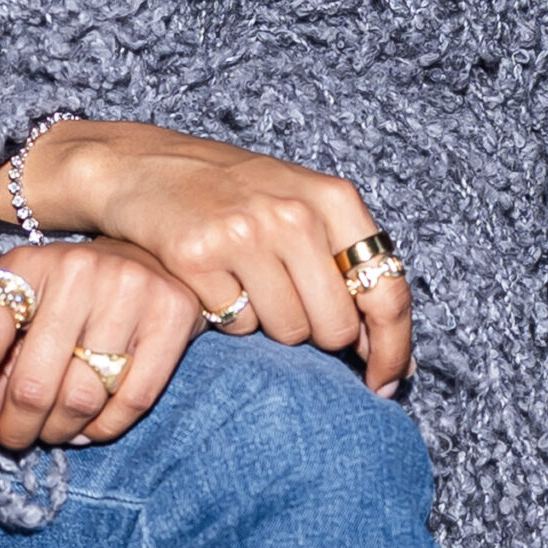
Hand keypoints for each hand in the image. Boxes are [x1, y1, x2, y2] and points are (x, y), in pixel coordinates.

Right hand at [0, 123, 412, 393]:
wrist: (146, 164)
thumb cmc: (234, 192)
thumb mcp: (302, 206)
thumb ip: (350, 270)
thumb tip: (402, 362)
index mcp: (332, 198)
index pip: (388, 292)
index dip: (393, 349)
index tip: (385, 382)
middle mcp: (293, 213)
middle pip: (335, 327)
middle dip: (317, 334)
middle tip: (285, 303)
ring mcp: (244, 234)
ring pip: (286, 331)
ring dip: (267, 322)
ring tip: (243, 279)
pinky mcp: (197, 257)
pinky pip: (234, 325)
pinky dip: (224, 313)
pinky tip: (211, 277)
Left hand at [0, 237, 201, 463]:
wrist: (148, 257)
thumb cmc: (69, 299)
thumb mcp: (20, 316)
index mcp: (25, 264)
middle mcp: (76, 271)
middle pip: (33, 383)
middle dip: (17, 428)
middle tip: (17, 437)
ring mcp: (127, 290)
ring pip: (81, 399)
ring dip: (59, 432)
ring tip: (54, 429)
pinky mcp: (171, 315)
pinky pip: (131, 402)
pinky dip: (103, 428)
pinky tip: (90, 425)